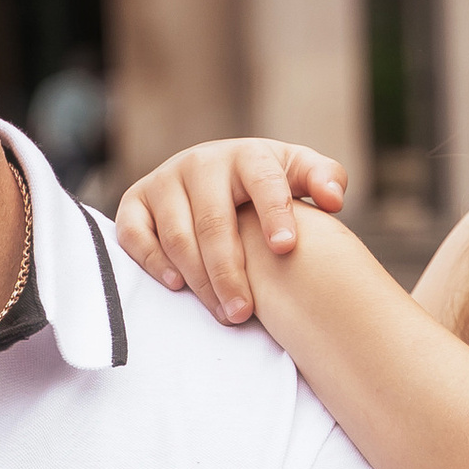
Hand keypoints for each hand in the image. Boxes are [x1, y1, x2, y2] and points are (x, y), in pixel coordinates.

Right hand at [115, 137, 346, 323]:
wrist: (214, 175)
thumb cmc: (265, 185)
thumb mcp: (297, 174)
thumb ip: (323, 179)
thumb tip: (333, 200)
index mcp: (247, 155)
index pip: (263, 182)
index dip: (274, 213)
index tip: (285, 248)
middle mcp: (202, 162)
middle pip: (214, 222)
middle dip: (230, 271)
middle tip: (245, 312)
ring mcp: (164, 180)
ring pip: (177, 235)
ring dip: (199, 279)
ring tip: (225, 313)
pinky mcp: (135, 200)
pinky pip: (135, 235)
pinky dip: (153, 262)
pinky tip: (177, 286)